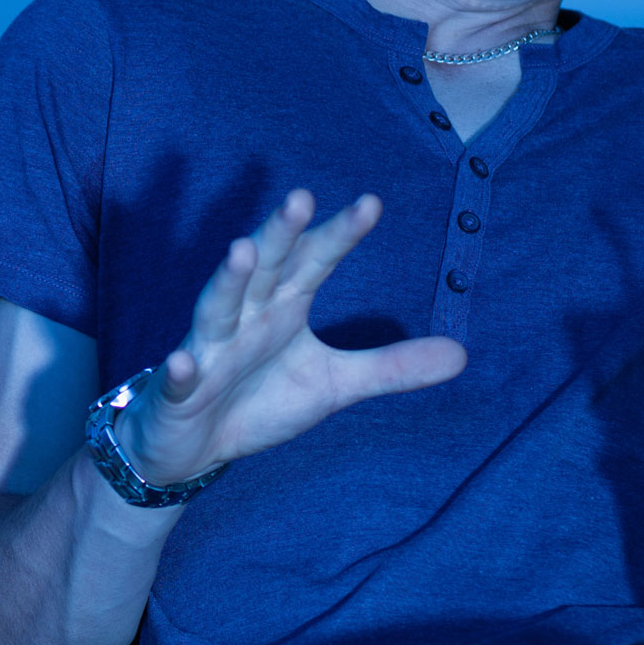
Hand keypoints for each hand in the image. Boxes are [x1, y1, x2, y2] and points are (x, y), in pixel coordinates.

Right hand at [118, 190, 467, 489]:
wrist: (193, 445)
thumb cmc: (259, 400)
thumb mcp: (335, 385)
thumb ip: (392, 366)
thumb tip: (463, 353)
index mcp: (283, 308)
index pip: (314, 262)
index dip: (339, 236)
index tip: (371, 204)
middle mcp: (246, 318)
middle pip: (265, 269)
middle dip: (280, 234)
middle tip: (301, 199)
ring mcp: (208, 351)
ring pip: (217, 309)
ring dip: (228, 282)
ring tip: (242, 252)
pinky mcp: (180, 390)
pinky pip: (179, 379)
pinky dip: (180, 371)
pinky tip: (183, 363)